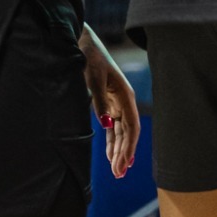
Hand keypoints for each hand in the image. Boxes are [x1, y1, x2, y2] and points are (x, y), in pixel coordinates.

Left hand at [81, 24, 138, 178]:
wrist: (84, 43)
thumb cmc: (90, 57)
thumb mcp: (93, 77)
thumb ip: (100, 102)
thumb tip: (107, 125)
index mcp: (126, 95)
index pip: (132, 127)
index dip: (129, 147)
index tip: (123, 164)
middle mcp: (124, 101)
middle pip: (128, 133)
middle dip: (124, 154)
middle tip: (119, 174)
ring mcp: (117, 103)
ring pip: (121, 132)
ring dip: (119, 151)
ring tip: (117, 171)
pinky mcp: (108, 104)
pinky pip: (112, 126)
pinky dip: (112, 141)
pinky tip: (111, 155)